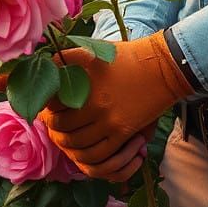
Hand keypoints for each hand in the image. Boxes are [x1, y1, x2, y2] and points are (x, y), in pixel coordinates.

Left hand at [37, 33, 190, 176]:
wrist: (164, 66)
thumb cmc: (128, 56)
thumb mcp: (96, 50)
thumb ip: (69, 58)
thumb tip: (44, 62)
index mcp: (81, 79)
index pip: (49, 102)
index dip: (43, 107)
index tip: (45, 108)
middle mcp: (91, 101)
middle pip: (59, 128)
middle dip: (54, 129)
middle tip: (58, 126)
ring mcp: (107, 119)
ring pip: (76, 146)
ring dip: (71, 146)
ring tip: (74, 138)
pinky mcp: (123, 130)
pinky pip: (99, 155)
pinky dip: (92, 156)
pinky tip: (94, 146)